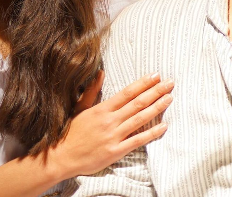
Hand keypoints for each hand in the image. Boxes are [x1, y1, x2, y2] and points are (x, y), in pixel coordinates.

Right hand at [46, 70, 173, 177]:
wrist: (62, 157)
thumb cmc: (70, 133)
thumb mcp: (79, 108)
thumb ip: (91, 91)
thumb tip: (100, 73)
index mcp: (102, 109)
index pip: (127, 93)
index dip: (143, 83)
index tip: (156, 76)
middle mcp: (110, 121)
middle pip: (137, 103)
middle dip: (155, 92)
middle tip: (170, 83)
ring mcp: (114, 136)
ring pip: (140, 119)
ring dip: (157, 108)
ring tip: (169, 99)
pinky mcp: (116, 151)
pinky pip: (138, 141)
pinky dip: (151, 133)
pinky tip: (163, 126)